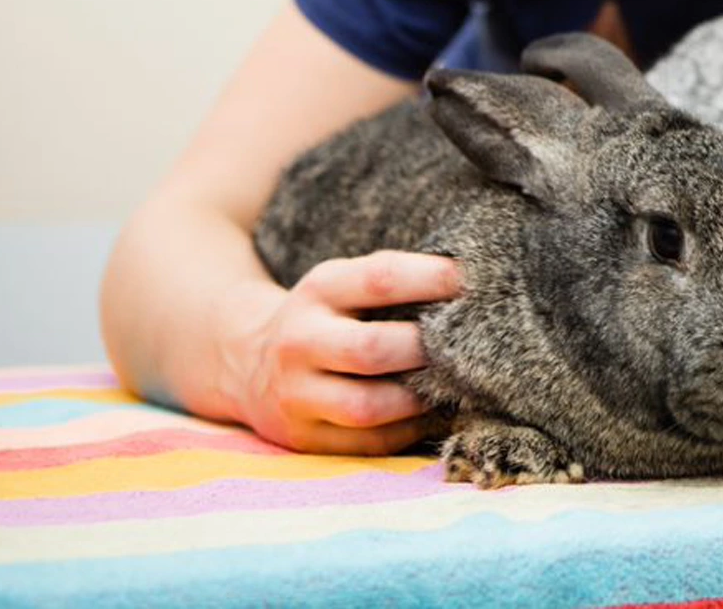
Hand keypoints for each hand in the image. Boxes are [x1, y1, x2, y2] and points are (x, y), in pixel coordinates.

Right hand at [223, 251, 462, 454]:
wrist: (248, 362)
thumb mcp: (345, 283)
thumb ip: (395, 280)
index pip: (380, 280)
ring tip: (454, 387)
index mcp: (320, 290)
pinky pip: (369, 442)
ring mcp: (297, 395)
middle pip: (372, 350)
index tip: (474, 282)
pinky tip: (432, 414)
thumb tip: (469, 283)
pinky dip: (409, 430)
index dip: (431, 280)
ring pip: (368, 407)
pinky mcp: (304, 438)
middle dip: (426, 351)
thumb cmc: (328, 316)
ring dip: (420, 399)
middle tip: (467, 347)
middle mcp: (300, 342)